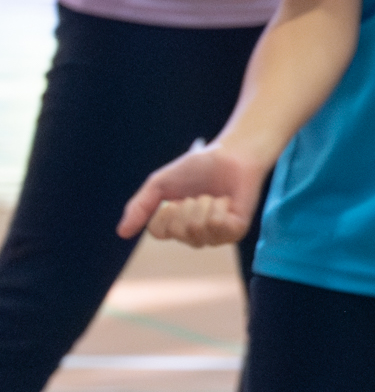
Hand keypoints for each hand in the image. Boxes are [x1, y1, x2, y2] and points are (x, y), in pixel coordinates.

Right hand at [119, 141, 264, 247]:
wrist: (231, 155)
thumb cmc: (196, 169)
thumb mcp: (160, 185)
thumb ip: (140, 207)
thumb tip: (121, 233)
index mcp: (176, 228)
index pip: (159, 232)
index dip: (165, 211)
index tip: (176, 197)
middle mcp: (195, 236)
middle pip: (178, 231)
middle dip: (186, 205)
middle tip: (199, 194)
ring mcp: (217, 236)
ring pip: (197, 228)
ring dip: (203, 204)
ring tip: (214, 196)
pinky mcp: (236, 231)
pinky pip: (217, 224)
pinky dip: (219, 206)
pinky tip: (227, 200)